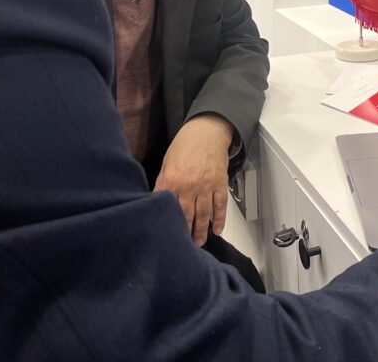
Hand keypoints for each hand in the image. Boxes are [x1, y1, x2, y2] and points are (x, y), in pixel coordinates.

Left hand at [154, 114, 234, 245]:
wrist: (207, 131)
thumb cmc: (184, 146)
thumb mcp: (167, 163)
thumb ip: (163, 184)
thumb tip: (157, 202)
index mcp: (172, 181)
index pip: (168, 209)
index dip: (168, 224)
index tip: (166, 236)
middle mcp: (189, 186)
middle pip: (186, 216)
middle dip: (184, 233)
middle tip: (184, 247)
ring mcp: (206, 186)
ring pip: (204, 214)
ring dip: (201, 231)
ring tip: (198, 243)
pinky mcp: (219, 183)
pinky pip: (220, 205)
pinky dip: (219, 219)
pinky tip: (217, 230)